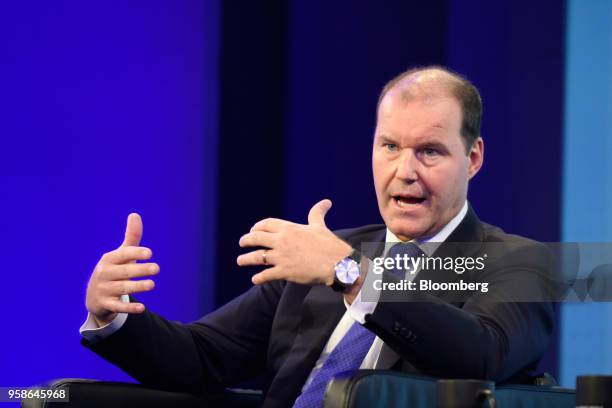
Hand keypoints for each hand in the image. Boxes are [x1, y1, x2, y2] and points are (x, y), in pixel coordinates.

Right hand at [85, 213, 158, 326]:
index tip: (150, 253)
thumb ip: (131, 238)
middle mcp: (105, 274)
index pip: (123, 255)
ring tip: (152, 284)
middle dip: (140, 270)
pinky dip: (129, 308)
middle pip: (124, 272)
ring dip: (137, 287)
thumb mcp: (121, 255)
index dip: (135, 253)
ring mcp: (104, 290)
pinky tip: (142, 308)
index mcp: (109, 259)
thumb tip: (135, 214)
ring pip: (123, 288)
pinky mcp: (106, 305)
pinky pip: (118, 307)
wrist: (94, 296)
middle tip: (156, 268)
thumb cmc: (114, 270)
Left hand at [237, 199, 351, 285]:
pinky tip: (254, 279)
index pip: (266, 224)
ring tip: (240, 261)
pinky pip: (266, 275)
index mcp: (289, 228)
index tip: (253, 230)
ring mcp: (281, 257)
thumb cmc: (329, 244)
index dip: (257, 227)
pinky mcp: (284, 271)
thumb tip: (326, 202)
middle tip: (242, 243)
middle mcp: (282, 241)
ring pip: (257, 257)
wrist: (337, 263)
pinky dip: (259, 278)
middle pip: (257, 238)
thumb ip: (317, 214)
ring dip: (246, 259)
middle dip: (246, 240)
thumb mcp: (320, 226)